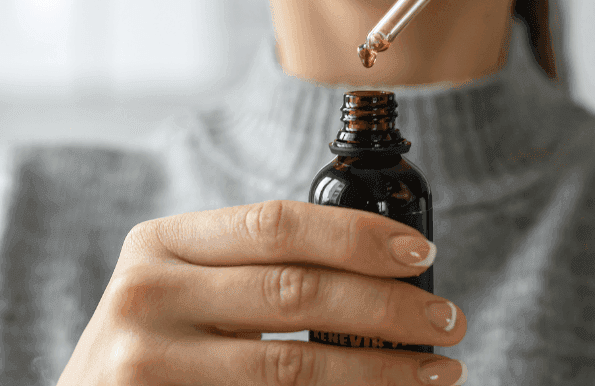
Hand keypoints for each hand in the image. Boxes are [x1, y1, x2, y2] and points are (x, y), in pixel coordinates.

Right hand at [56, 200, 466, 385]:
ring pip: (295, 365)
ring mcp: (148, 363)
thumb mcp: (175, 290)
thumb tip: (376, 270)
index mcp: (160, 244)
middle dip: (387, 306)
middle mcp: (147, 295)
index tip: (421, 253)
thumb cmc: (146, 350)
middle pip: (296, 291)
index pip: (276, 223)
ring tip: (434, 371)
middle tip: (448, 319)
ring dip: (380, 369)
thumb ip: (246, 270)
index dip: (358, 235)